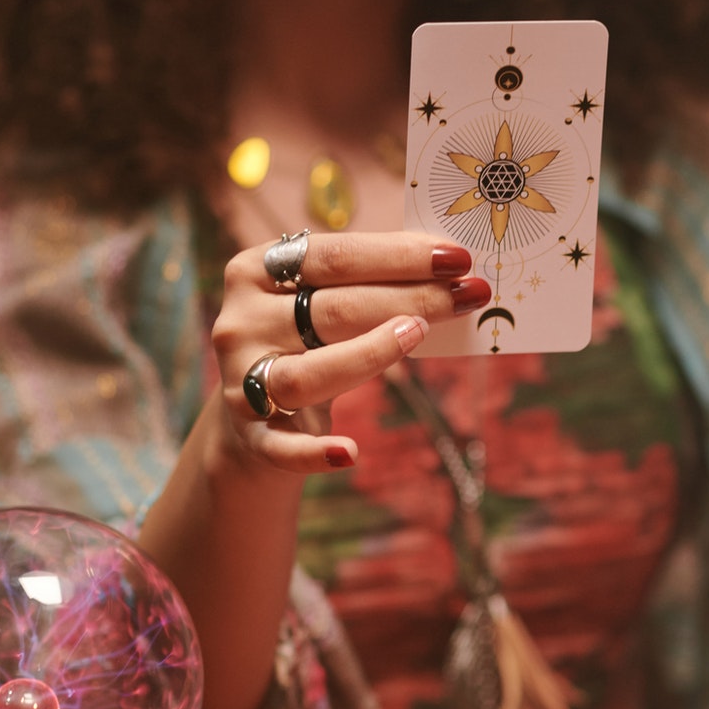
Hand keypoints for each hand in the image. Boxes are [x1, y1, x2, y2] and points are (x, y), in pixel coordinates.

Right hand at [209, 233, 486, 470]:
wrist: (250, 416)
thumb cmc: (303, 343)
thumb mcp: (319, 302)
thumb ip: (367, 282)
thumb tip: (450, 267)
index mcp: (254, 272)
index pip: (332, 257)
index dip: (397, 255)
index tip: (457, 258)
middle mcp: (241, 322)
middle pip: (329, 310)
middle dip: (408, 299)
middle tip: (467, 295)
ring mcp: (242, 381)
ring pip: (307, 374)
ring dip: (368, 355)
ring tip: (418, 336)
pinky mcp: (251, 436)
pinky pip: (284, 447)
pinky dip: (314, 452)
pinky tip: (351, 452)